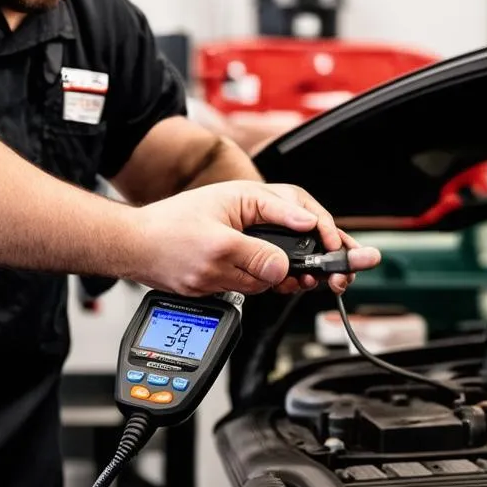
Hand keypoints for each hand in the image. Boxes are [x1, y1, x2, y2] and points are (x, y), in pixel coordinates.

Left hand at [129, 181, 380, 296]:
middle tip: (348, 269)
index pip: (298, 209)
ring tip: (327, 281)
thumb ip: (252, 258)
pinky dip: (285, 280)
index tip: (335, 248)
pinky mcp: (241, 259)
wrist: (138, 252)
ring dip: (307, 269)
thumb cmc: (166, 237)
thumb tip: (281, 270)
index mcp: (248, 199)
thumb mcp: (213, 248)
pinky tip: (297, 286)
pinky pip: (272, 270)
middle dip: (327, 249)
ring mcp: (248, 238)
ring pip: (289, 255)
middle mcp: (252, 216)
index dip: (321, 231)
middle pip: (303, 230)